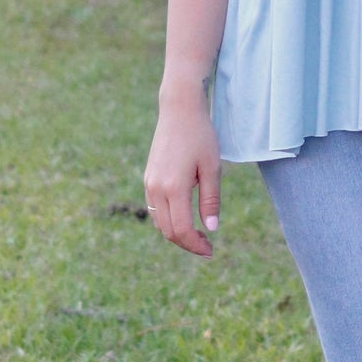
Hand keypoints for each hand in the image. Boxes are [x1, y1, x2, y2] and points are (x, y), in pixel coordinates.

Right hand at [144, 83, 221, 258]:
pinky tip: (185, 218)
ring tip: (199, 235)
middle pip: (168, 231)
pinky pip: (155, 210)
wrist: (179, 110)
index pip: (182, 229)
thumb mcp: (212, 168)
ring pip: (159, 222)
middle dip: (187, 244)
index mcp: (174, 187)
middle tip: (207, 247)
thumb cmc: (201, 136)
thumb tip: (212, 229)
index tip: (211, 251)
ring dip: (177, 234)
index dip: (196, 245)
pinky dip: (168, 221)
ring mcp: (149, 183)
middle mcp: (156, 188)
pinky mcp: (148, 178)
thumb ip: (211, 200)